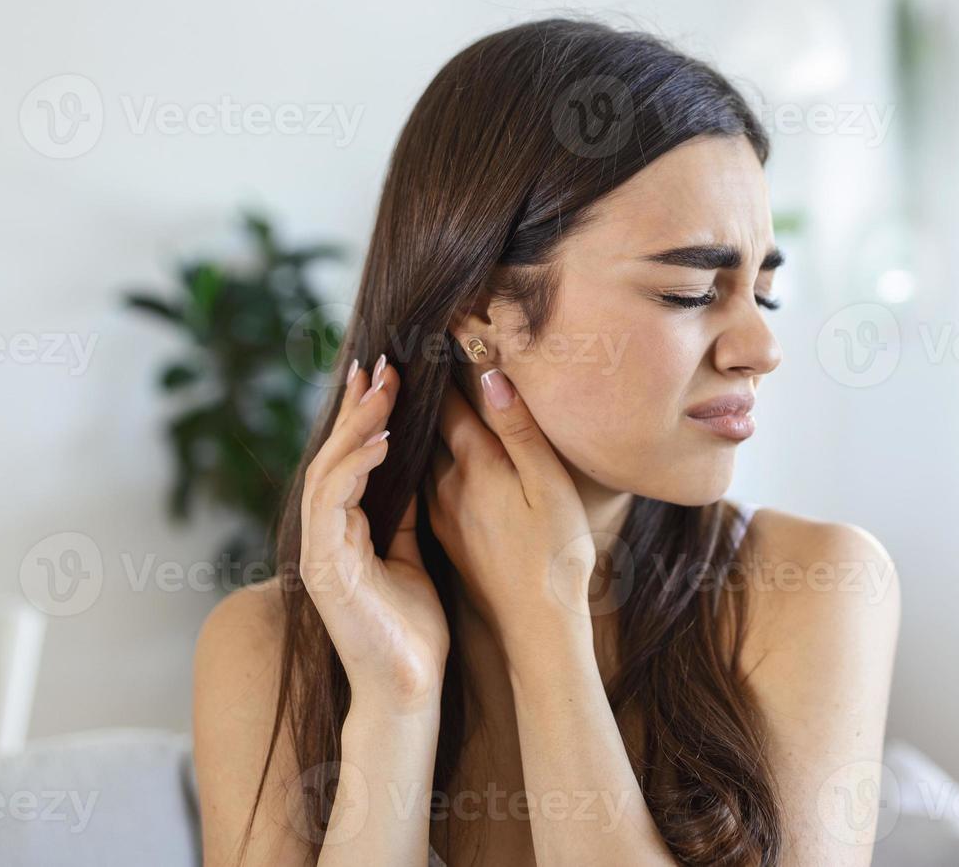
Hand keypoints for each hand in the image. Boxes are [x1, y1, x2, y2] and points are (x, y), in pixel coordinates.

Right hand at [300, 356, 449, 714]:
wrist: (411, 687)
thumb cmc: (414, 628)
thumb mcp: (414, 553)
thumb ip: (404, 512)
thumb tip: (415, 463)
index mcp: (344, 530)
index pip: (348, 460)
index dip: (362, 415)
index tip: (383, 373)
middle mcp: (325, 536)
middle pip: (332, 456)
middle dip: (357, 408)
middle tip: (382, 364)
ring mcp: (320, 552)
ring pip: (327, 473)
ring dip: (357, 429)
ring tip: (384, 391)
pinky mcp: (325, 569)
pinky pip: (332, 506)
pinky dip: (355, 470)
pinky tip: (383, 443)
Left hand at [424, 368, 595, 662]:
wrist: (538, 630)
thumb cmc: (556, 558)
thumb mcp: (549, 487)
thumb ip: (520, 431)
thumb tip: (492, 377)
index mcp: (475, 468)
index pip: (445, 403)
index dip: (437, 364)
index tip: (430, 328)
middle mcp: (448, 487)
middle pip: (423, 426)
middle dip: (415, 390)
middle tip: (401, 350)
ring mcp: (443, 513)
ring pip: (420, 453)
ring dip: (413, 423)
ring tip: (403, 389)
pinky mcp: (447, 536)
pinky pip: (425, 481)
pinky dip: (421, 454)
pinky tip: (425, 447)